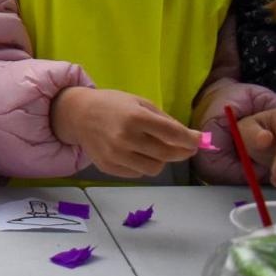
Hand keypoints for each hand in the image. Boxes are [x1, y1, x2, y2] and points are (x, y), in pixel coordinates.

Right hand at [52, 87, 200, 178]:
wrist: (77, 114)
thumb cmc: (113, 104)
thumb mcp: (140, 103)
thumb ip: (165, 121)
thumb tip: (192, 138)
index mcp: (135, 117)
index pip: (173, 135)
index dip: (191, 140)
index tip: (198, 141)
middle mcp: (126, 138)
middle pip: (167, 154)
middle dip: (182, 152)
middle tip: (185, 148)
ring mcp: (116, 155)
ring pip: (154, 168)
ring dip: (161, 160)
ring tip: (156, 150)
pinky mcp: (108, 167)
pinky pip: (137, 173)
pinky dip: (142, 165)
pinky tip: (136, 153)